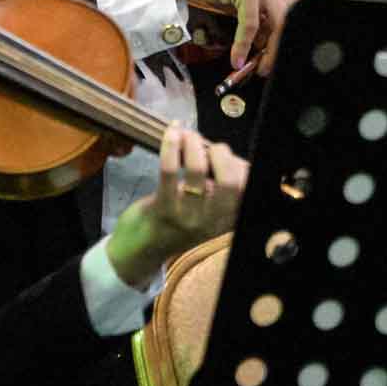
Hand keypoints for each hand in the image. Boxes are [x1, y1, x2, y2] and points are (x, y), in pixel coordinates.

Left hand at [106, 123, 247, 286]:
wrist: (139, 253)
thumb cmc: (174, 222)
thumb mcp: (204, 211)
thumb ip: (217, 189)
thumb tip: (222, 152)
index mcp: (226, 220)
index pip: (247, 189)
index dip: (240, 165)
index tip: (225, 155)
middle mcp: (212, 222)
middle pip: (230, 181)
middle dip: (220, 153)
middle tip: (207, 146)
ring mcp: (188, 217)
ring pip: (198, 170)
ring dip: (192, 143)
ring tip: (185, 134)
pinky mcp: (163, 209)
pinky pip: (170, 170)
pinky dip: (171, 145)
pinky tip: (172, 132)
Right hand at [163, 0, 304, 71]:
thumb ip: (262, 15)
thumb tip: (267, 43)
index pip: (299, 14)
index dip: (293, 38)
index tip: (280, 55)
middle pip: (291, 22)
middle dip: (281, 49)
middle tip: (269, 66)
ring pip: (278, 25)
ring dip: (269, 52)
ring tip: (258, 67)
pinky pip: (251, 24)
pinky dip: (244, 44)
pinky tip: (237, 57)